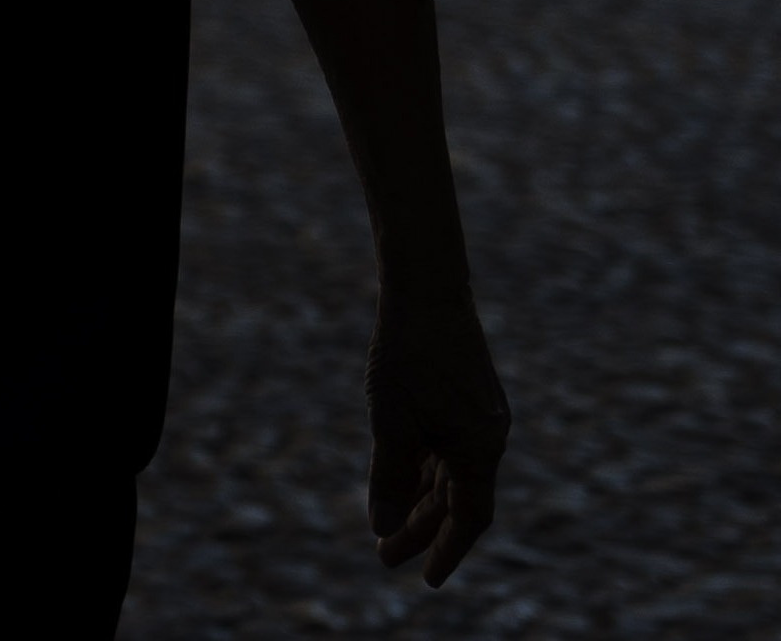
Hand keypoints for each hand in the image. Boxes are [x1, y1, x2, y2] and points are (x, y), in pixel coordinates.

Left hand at [365, 290, 509, 584]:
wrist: (427, 290)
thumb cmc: (408, 355)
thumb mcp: (391, 423)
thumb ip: (390, 478)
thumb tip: (384, 530)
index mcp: (481, 451)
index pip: (470, 519)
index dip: (447, 551)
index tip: (428, 581)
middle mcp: (488, 439)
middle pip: (458, 501)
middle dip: (423, 532)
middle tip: (385, 558)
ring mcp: (479, 419)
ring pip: (451, 476)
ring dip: (421, 503)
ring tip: (388, 529)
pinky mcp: (466, 401)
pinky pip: (448, 450)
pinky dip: (426, 471)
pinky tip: (403, 483)